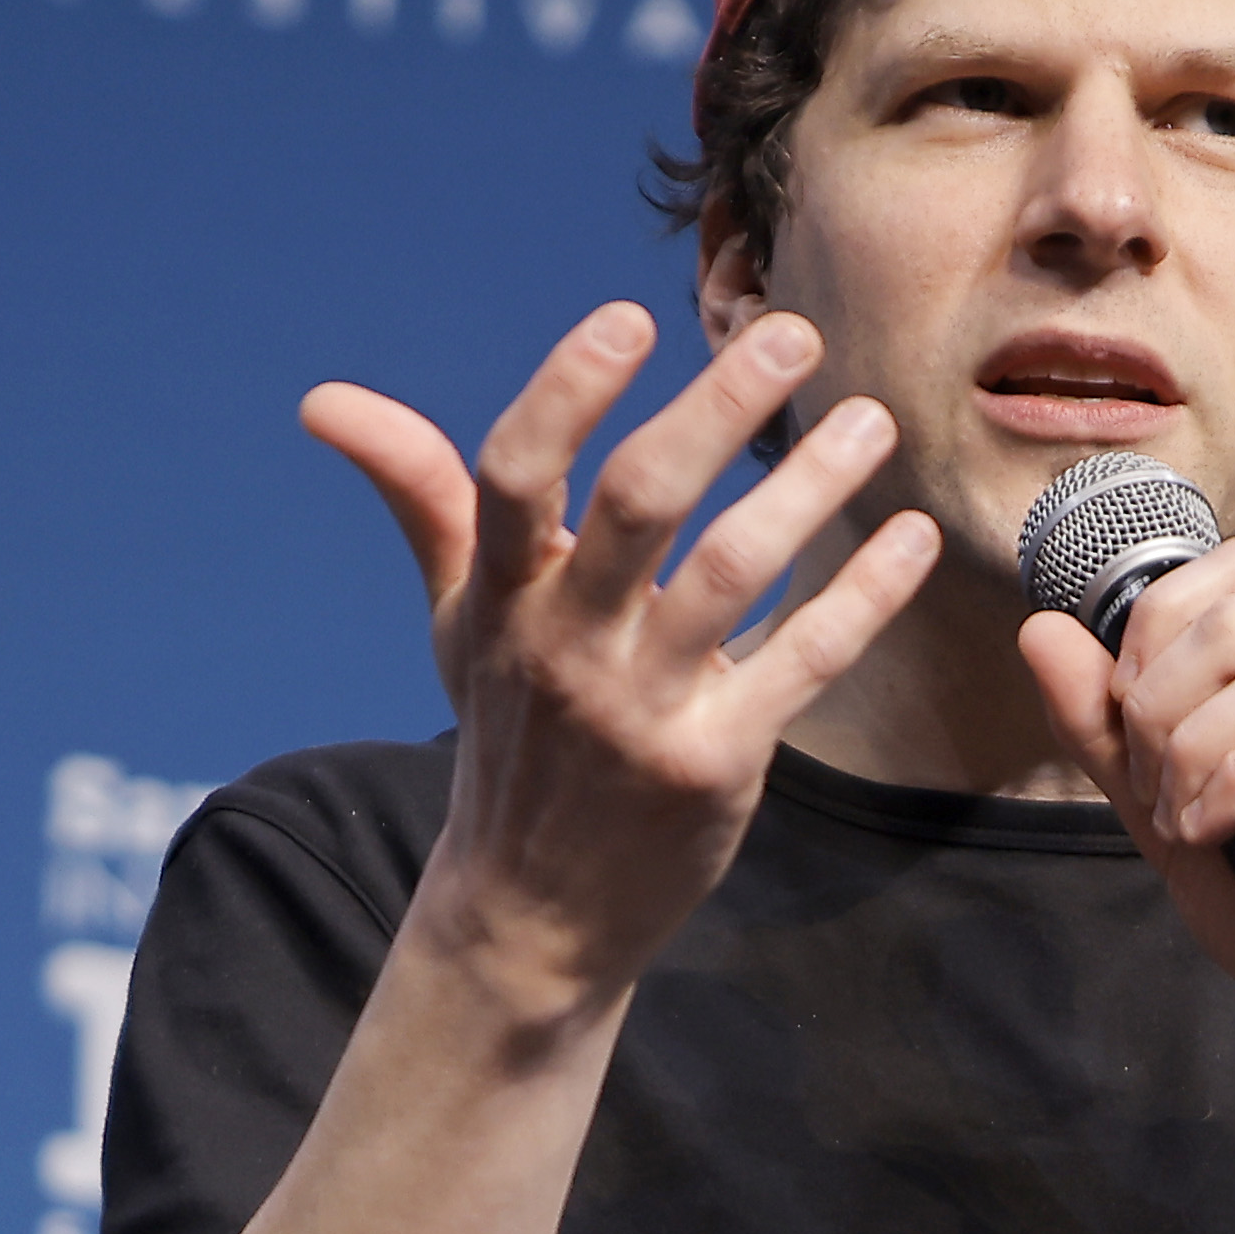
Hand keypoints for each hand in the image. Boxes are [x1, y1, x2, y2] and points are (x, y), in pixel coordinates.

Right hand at [303, 304, 939, 1013]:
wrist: (531, 915)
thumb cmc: (507, 738)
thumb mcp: (454, 622)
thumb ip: (420, 498)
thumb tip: (325, 402)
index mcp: (499, 599)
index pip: (513, 475)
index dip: (566, 392)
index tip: (630, 318)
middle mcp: (564, 646)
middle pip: (641, 505)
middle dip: (719, 410)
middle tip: (794, 334)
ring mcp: (641, 708)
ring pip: (732, 573)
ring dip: (812, 489)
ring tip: (873, 421)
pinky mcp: (715, 763)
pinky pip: (801, 661)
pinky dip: (863, 595)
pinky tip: (909, 537)